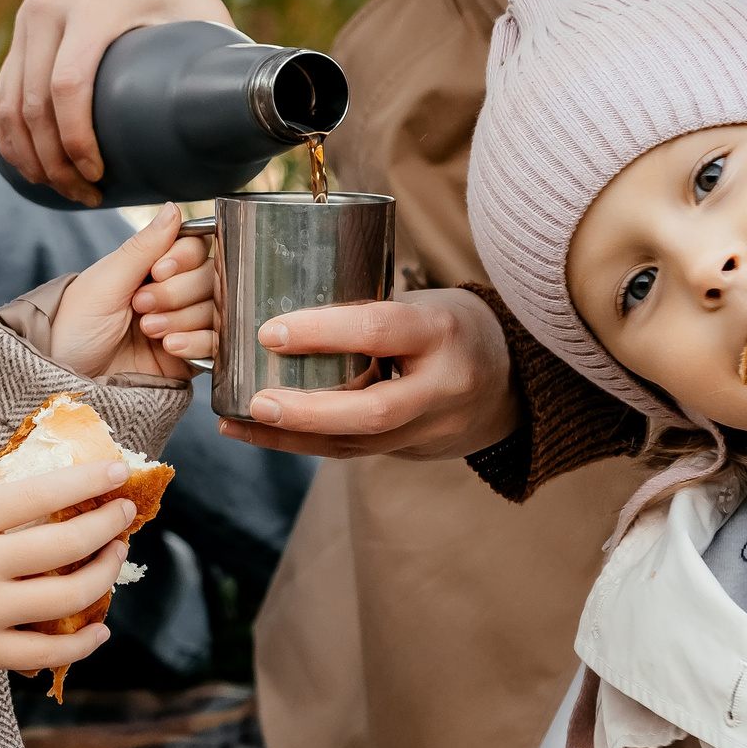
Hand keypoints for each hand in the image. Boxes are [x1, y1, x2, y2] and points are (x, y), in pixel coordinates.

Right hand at [0, 0, 231, 206]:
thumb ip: (220, 47)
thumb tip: (258, 111)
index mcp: (95, 6)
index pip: (70, 83)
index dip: (78, 138)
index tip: (98, 174)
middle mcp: (50, 12)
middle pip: (32, 104)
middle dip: (53, 162)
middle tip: (85, 196)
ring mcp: (27, 20)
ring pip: (8, 104)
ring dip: (27, 156)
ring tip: (59, 189)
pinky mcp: (19, 30)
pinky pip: (2, 92)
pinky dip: (10, 135)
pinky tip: (31, 164)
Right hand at [0, 460, 136, 684]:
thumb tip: (30, 505)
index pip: (38, 494)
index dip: (85, 481)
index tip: (117, 470)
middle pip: (63, 545)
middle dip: (106, 526)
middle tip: (123, 514)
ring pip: (65, 598)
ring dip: (102, 576)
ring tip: (114, 559)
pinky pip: (44, 653)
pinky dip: (81, 644)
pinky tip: (98, 630)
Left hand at [48, 203, 217, 379]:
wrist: (68, 378)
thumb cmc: (74, 326)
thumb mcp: (106, 279)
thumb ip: (144, 245)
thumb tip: (174, 207)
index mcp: (151, 268)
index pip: (195, 248)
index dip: (184, 258)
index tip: (158, 271)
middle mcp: (171, 293)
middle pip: (210, 277)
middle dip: (177, 292)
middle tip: (141, 305)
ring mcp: (182, 324)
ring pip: (214, 310)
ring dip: (182, 318)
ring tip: (147, 330)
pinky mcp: (188, 356)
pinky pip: (214, 344)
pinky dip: (197, 342)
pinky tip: (169, 346)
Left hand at [215, 287, 516, 459]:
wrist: (508, 382)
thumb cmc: (449, 326)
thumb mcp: (424, 303)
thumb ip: (368, 308)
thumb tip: (277, 294)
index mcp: (442, 330)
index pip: (380, 330)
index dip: (323, 332)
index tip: (270, 332)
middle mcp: (443, 385)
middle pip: (374, 410)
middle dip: (308, 411)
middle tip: (255, 401)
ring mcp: (431, 426)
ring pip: (358, 443)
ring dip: (292, 437)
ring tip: (238, 422)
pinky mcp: (413, 450)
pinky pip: (353, 452)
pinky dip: (300, 444)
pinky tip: (256, 433)